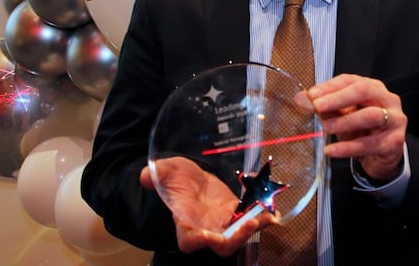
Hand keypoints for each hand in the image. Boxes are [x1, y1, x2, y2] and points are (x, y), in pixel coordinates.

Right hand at [139, 158, 274, 255]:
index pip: (190, 242)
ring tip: (265, 215)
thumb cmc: (175, 178)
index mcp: (186, 223)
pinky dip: (263, 216)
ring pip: (240, 235)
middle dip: (236, 239)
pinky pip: (251, 219)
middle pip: (222, 247)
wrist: (190, 179)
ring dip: (253, 228)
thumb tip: (146, 175)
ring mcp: (224, 223)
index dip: (199, 241)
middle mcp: (207, 229)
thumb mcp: (166, 172)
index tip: (208, 236)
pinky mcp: (237, 213)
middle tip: (248, 223)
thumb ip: (157, 175)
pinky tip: (272, 209)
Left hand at [305, 74, 406, 181]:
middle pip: (363, 91)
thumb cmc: (362, 130)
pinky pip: (369, 144)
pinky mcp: (394, 142)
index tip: (311, 95)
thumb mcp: (342, 115)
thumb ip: (325, 107)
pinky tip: (331, 150)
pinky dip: (347, 148)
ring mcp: (394, 120)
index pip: (350, 81)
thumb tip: (302, 99)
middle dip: (338, 98)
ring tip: (327, 127)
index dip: (329, 87)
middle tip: (318, 106)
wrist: (383, 155)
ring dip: (345, 121)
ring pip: (370, 116)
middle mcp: (387, 99)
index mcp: (373, 87)